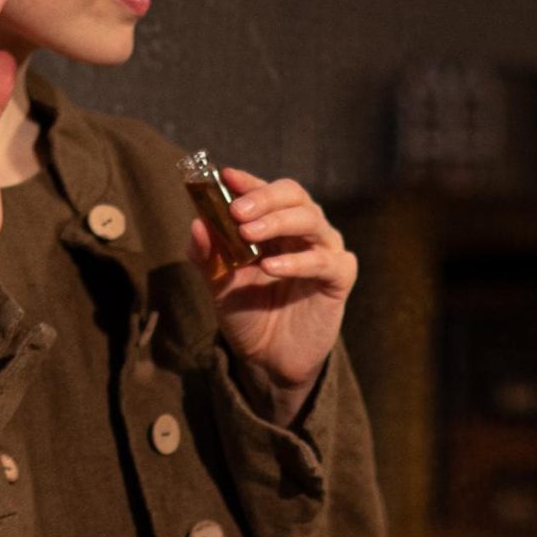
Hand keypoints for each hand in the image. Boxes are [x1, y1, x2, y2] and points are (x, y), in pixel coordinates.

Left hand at [191, 167, 355, 420]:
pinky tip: (272, 267)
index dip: (248, 181)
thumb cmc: (248, 313)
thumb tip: (197, 225)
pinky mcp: (339, 278)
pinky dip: (298, 261)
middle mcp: (303, 230)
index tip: (224, 177)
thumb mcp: (218, 284)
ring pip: (311, 220)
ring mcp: (324, 251)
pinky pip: (325, 261)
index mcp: (275, 224)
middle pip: (294, 195)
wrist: (268, 359)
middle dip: (264, 198)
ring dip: (278, 222)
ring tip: (249, 235)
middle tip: (236, 211)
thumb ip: (207, 256)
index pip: (265, 190)